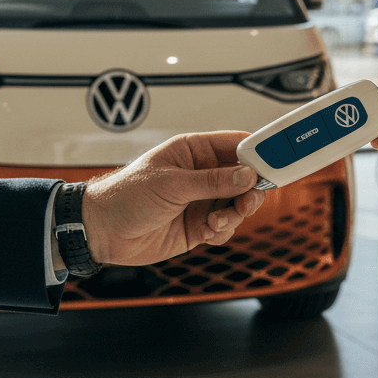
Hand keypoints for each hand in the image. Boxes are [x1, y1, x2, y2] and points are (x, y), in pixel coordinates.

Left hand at [79, 132, 265, 267]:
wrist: (102, 231)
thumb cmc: (125, 195)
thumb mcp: (172, 184)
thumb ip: (212, 180)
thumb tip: (247, 174)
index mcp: (194, 151)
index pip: (236, 145)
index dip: (258, 153)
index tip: (274, 164)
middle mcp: (201, 174)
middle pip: (245, 178)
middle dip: (250, 192)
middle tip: (246, 202)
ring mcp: (201, 200)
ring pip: (238, 205)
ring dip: (234, 215)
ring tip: (217, 220)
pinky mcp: (199, 226)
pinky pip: (226, 228)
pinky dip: (223, 232)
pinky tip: (207, 233)